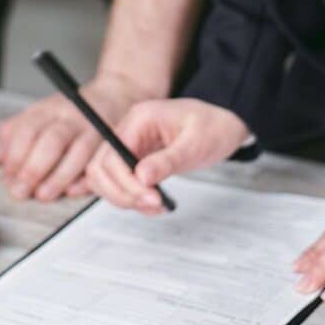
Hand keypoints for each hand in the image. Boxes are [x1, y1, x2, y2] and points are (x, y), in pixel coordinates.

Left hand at [0, 73, 157, 201]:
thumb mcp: (39, 114)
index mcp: (49, 109)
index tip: (8, 176)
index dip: (16, 156)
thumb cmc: (70, 112)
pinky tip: (72, 191)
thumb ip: (16, 134)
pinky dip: (87, 179)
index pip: (28, 130)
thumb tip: (1, 162)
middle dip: (33, 169)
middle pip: (52, 141)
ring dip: (59, 177)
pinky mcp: (112, 144)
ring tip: (43, 195)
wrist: (115, 96)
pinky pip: (101, 163)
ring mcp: (94, 130)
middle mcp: (72, 118)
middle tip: (20, 191)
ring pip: (79, 153)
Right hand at [85, 98, 249, 214]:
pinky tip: (153, 204)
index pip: (113, 155)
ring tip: (154, 206)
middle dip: (121, 193)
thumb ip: (168, 160)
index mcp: (139, 119)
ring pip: (104, 178)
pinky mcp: (134, 160)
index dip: (126, 181)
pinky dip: (131, 198)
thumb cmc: (213, 127)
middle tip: (152, 204)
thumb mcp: (195, 144)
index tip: (150, 198)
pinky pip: (120, 182)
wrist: (224, 125)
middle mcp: (128, 131)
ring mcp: (129, 145)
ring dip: (123, 198)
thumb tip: (142, 177)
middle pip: (100, 168)